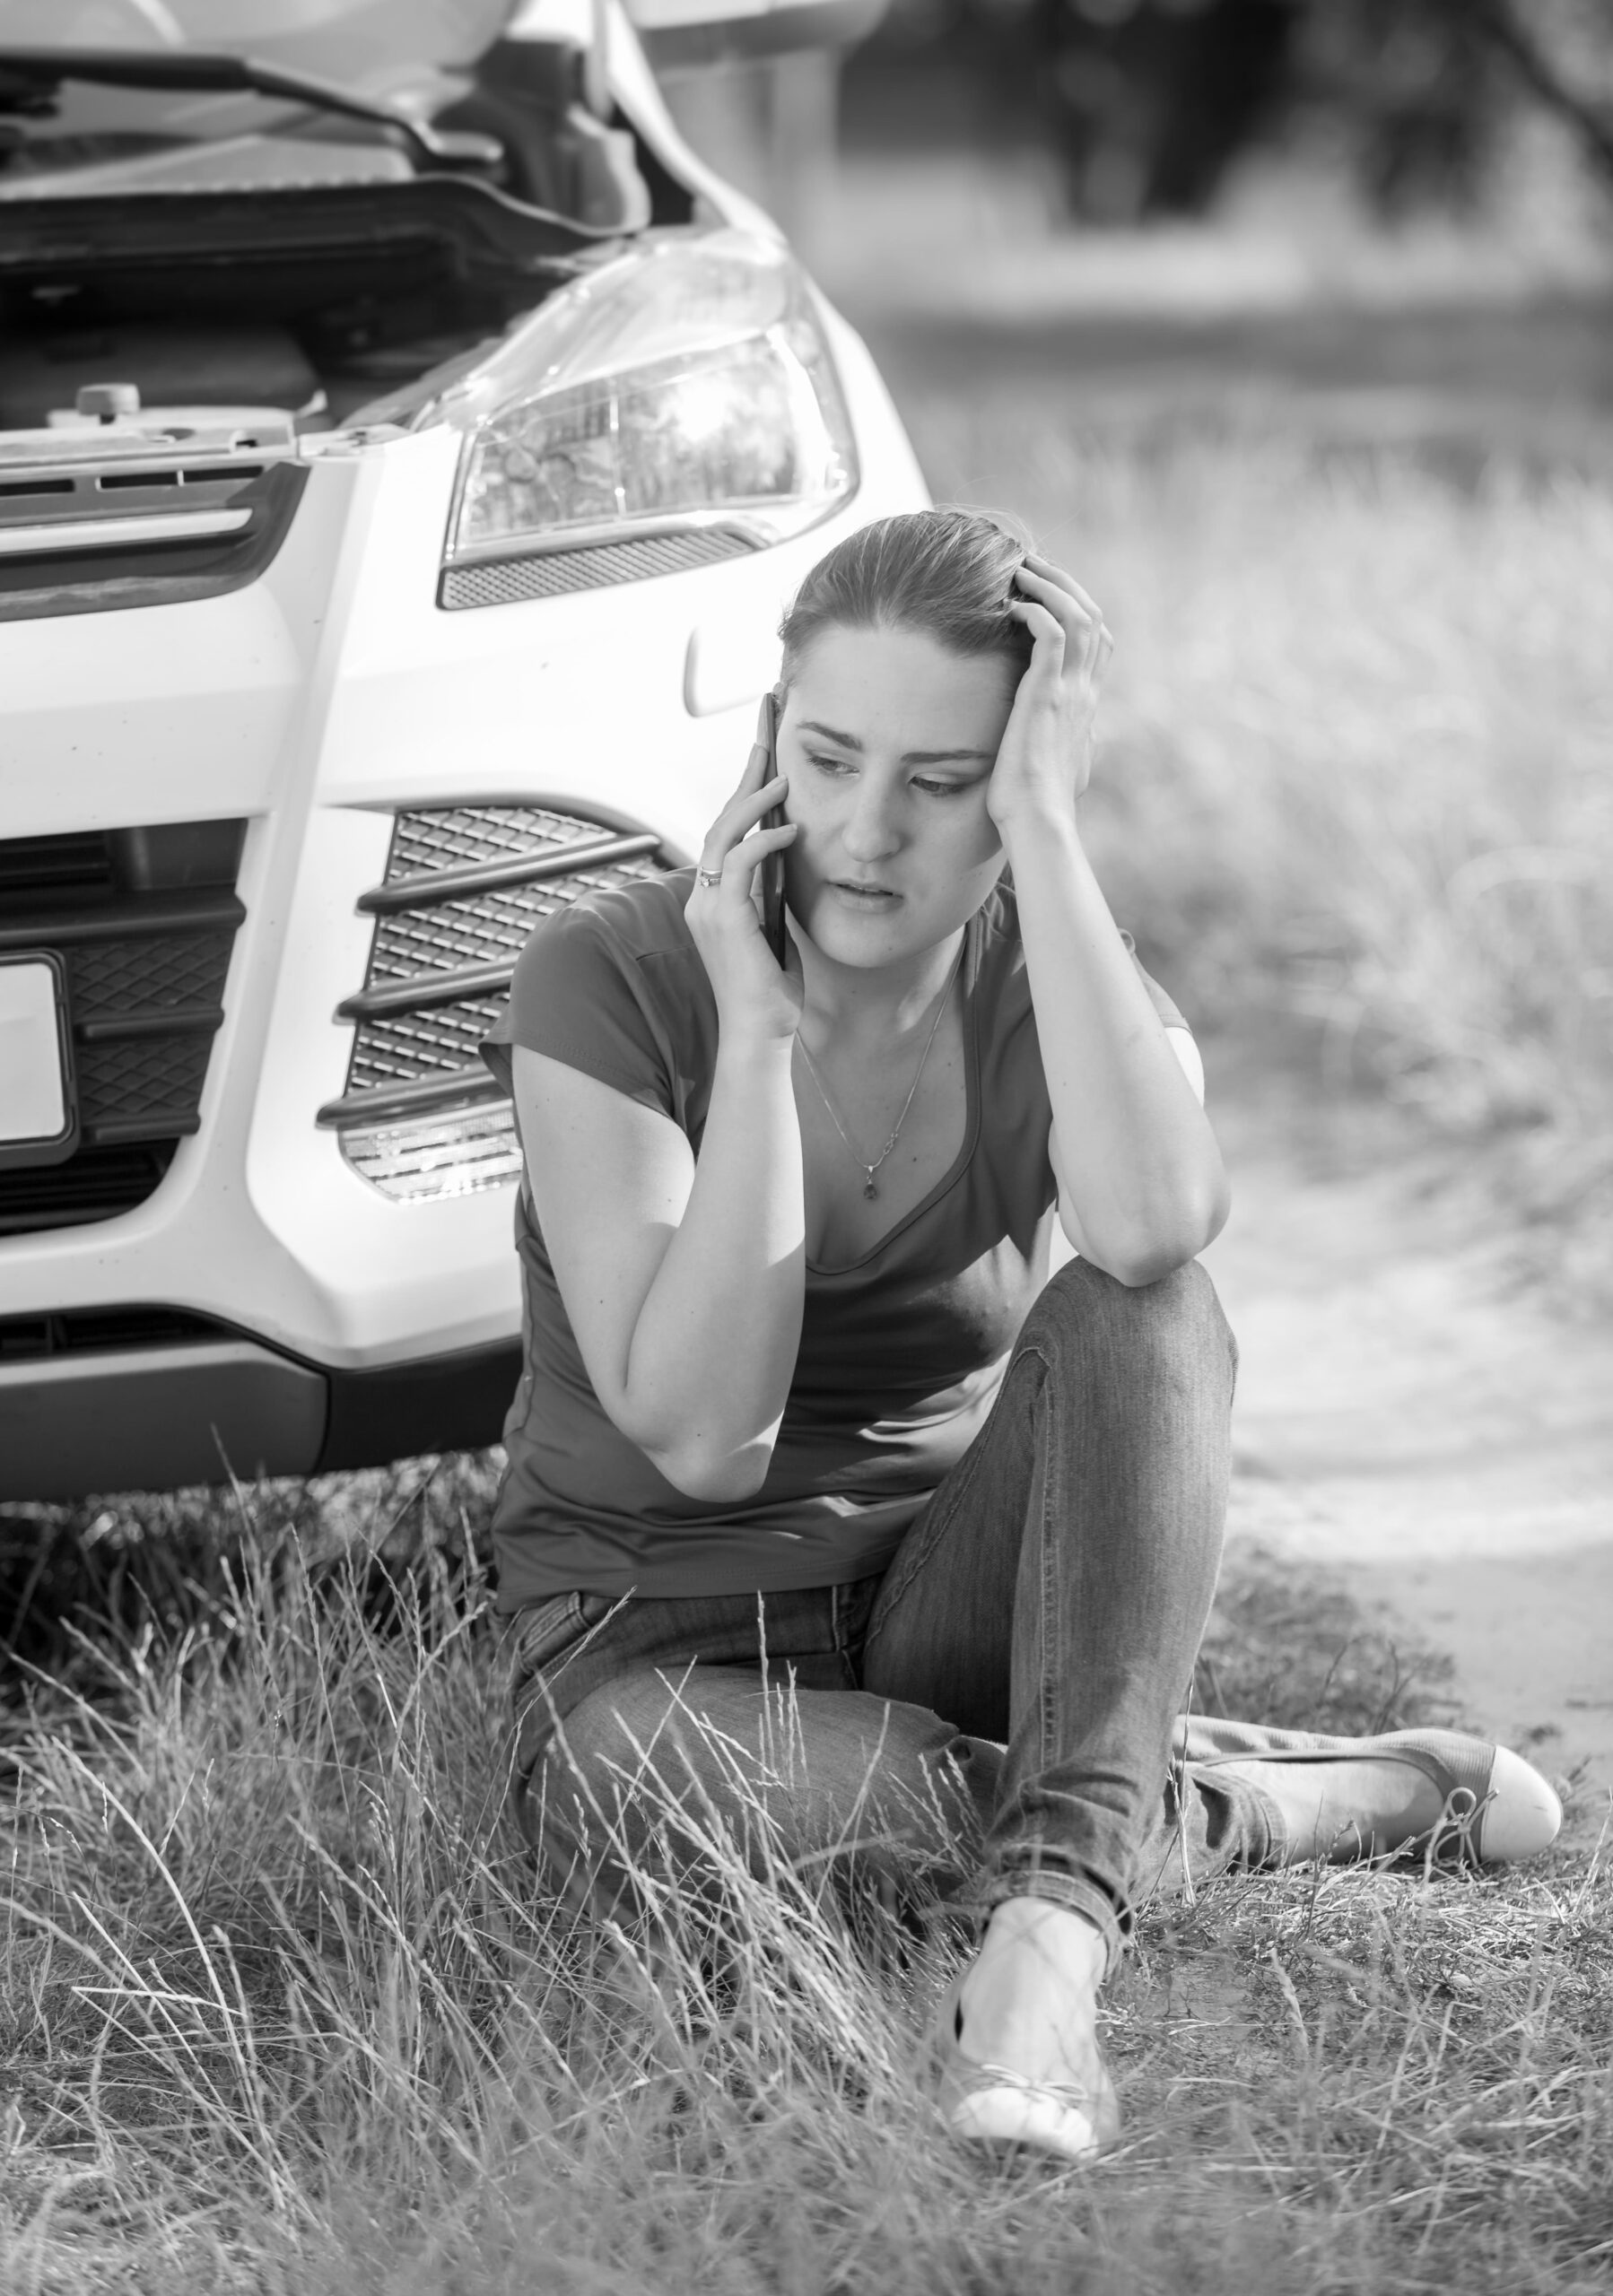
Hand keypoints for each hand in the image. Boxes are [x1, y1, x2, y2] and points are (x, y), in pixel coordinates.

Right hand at [685, 711, 802, 1044]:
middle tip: (764, 740)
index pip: (724, 836)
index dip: (742, 796)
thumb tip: (792, 859)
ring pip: (724, 835)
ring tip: (781, 776)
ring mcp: (707, 908)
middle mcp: (701, 899)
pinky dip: (765, 841)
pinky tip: (792, 829)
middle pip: (719, 824)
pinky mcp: (725, 919)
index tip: (762, 761)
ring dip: (753, 802)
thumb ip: (773, 895)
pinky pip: (741, 864)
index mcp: (710, 900)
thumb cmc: (772, 990)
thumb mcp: (774, 930)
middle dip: (743, 780)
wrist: (761, 1034)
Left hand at [988, 553, 1112, 836]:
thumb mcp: (1053, 768)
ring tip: (1020, 568)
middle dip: (1064, 583)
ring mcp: (1071, 691)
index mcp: (1086, 705)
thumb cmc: (1034, 805)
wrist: (1037, 823)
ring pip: (1079, 614)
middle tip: (1031, 564)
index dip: (1078, 607)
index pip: (1099, 641)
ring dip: (1051, 585)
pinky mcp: (1048, 695)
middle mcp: (1086, 691)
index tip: (1046, 592)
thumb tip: (1065, 750)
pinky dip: (1037, 610)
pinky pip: (1054, 634)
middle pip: (1094, 615)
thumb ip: (1061, 747)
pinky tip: (1012, 605)